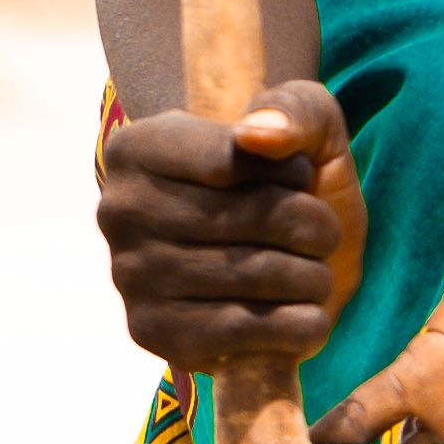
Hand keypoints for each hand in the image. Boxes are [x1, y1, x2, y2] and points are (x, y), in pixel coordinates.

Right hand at [95, 79, 360, 372]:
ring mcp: (130, 275)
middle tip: (324, 233)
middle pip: (248, 217)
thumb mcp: (305, 123)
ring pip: (251, 274)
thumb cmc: (285, 181)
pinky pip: (239, 333)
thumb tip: (257, 134)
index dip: (291, 172)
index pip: (232, 159)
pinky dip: (294, 326)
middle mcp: (119, 210)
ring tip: (314, 272)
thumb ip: (293, 110)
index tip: (300, 177)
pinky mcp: (152, 333)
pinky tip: (306, 315)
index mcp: (138, 146)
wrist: (276, 257)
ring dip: (310, 277)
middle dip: (312, 226)